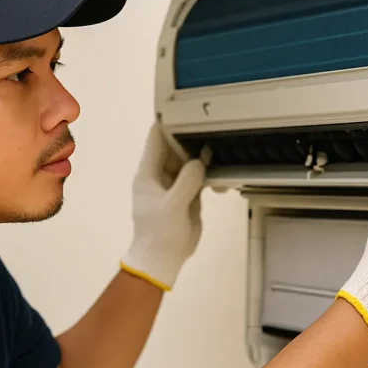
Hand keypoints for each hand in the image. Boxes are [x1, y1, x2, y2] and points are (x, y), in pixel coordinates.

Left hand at [120, 123, 205, 290]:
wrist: (162, 258)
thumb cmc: (158, 233)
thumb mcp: (172, 205)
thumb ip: (186, 181)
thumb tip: (199, 163)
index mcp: (148, 174)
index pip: (156, 139)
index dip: (168, 122)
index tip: (185, 109)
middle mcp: (160, 175)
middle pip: (174, 146)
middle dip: (189, 136)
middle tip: (209, 125)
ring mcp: (173, 184)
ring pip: (187, 160)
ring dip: (200, 154)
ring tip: (217, 143)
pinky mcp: (186, 195)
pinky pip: (197, 176)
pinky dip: (206, 170)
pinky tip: (218, 168)